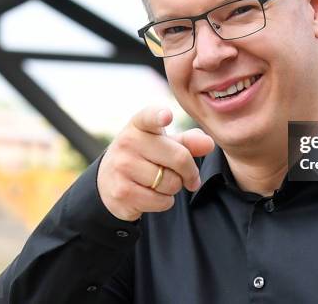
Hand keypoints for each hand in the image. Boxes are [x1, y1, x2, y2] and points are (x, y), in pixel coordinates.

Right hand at [97, 106, 214, 220]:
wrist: (108, 181)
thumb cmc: (145, 156)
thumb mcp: (165, 144)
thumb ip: (188, 142)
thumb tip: (209, 144)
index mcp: (139, 125)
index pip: (149, 117)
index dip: (159, 116)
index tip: (166, 116)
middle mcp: (127, 142)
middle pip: (179, 158)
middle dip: (190, 172)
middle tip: (190, 177)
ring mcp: (122, 167)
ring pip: (171, 183)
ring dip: (174, 187)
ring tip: (162, 183)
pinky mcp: (122, 192)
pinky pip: (161, 201)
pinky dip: (165, 202)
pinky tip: (152, 195)